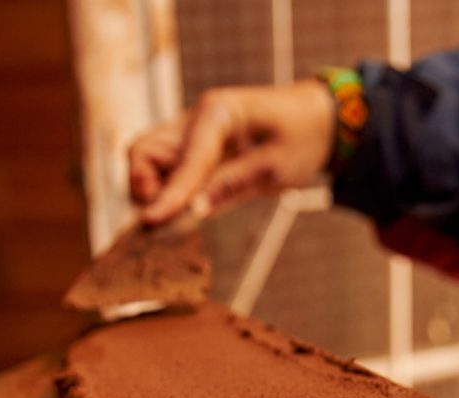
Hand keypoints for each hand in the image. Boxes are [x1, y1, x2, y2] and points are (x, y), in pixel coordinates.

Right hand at [128, 80, 334, 223]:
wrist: (314, 121)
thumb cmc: (300, 139)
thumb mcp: (274, 167)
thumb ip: (231, 185)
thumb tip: (194, 212)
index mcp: (218, 113)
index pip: (184, 160)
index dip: (168, 195)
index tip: (151, 223)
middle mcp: (194, 118)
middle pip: (143, 152)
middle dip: (145, 187)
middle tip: (168, 218)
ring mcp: (189, 133)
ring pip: (145, 161)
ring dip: (151, 191)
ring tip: (178, 216)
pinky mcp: (191, 149)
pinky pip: (162, 170)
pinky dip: (164, 191)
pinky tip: (184, 209)